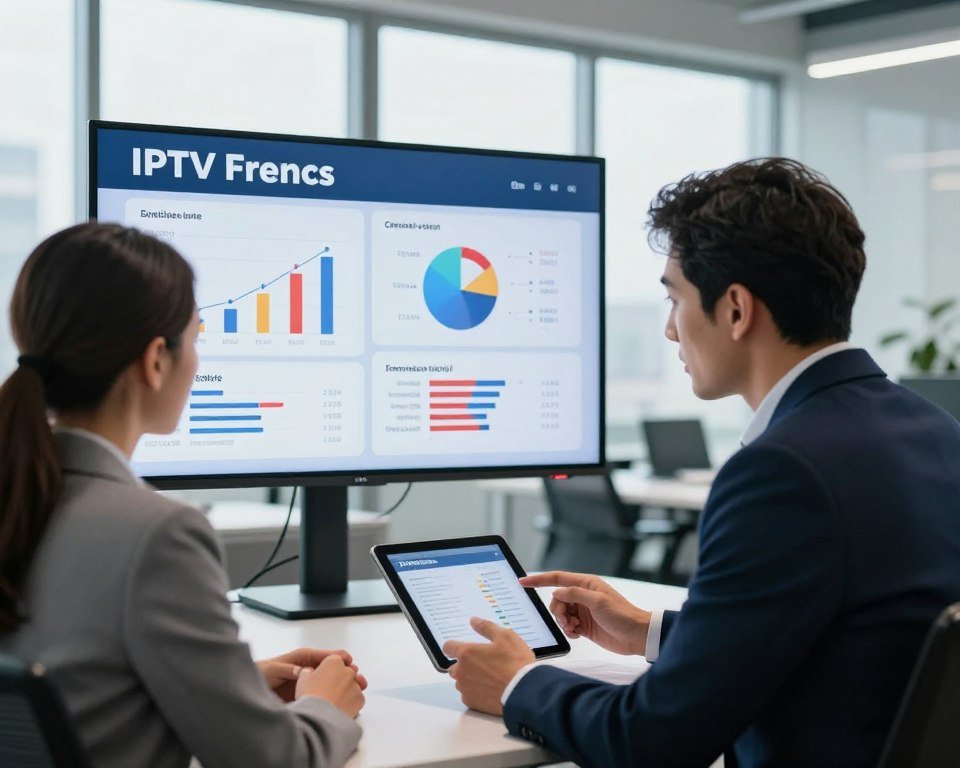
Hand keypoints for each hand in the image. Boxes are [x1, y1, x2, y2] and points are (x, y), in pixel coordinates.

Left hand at [257, 648, 366, 703]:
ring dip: (347, 685)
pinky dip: (338, 695)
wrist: (254, 687)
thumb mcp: (273, 669)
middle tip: (360, 680)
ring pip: (334, 681)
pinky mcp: (310, 693)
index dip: (340, 658)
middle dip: (349, 673)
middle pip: (335, 668)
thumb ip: (287, 669)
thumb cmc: (263, 673)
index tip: (350, 663)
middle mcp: (311, 667)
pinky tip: (346, 701)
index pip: (327, 655)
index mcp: (304, 657)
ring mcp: (312, 680)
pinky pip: (327, 692)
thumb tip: (301, 671)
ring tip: (359, 689)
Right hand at [295, 654, 365, 717]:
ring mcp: (356, 685)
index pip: (334, 661)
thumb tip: (308, 671)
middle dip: (338, 680)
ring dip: (345, 692)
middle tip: (327, 692)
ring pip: (352, 686)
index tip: (322, 679)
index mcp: (334, 661)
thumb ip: (307, 671)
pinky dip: (350, 703)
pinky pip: (356, 699)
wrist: (320, 716)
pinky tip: (339, 709)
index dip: (327, 671)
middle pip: (345, 673)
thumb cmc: (310, 695)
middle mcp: (348, 671)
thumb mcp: (303, 679)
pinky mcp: (360, 699)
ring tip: (333, 702)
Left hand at [443, 617, 535, 715]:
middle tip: (483, 664)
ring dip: (470, 679)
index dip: (454, 646)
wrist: (524, 691)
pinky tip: (490, 690)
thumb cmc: (515, 662)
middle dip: (465, 664)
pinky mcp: (471, 702)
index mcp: (467, 653)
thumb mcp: (505, 636)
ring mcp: (465, 688)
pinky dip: (476, 693)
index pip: (448, 647)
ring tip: (489, 678)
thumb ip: (486, 627)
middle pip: (454, 666)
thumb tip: (473, 621)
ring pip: (461, 681)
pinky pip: (468, 695)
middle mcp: (461, 671)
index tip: (462, 648)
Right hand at [520, 571, 650, 655]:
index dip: (539, 579)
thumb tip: (557, 591)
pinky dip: (568, 631)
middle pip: (556, 599)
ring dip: (563, 622)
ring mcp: (583, 611)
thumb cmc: (622, 615)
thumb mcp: (598, 601)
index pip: (557, 578)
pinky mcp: (584, 625)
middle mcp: (583, 596)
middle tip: (567, 620)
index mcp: (586, 584)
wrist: (637, 636)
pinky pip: (567, 626)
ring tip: (574, 628)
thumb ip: (575, 594)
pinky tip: (578, 634)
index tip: (523, 581)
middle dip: (557, 610)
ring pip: (560, 613)